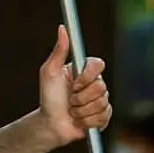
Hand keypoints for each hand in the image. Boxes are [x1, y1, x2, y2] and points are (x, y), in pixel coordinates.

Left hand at [38, 26, 110, 145]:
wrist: (51, 124)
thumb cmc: (49, 97)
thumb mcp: (50, 72)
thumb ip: (59, 50)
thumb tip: (62, 28)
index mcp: (84, 70)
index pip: (98, 65)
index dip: (88, 76)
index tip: (75, 84)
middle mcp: (95, 83)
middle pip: (101, 87)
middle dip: (81, 98)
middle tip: (70, 100)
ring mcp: (101, 100)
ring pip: (101, 104)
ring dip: (81, 111)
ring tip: (72, 111)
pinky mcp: (104, 116)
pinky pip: (102, 117)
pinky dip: (86, 121)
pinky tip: (79, 120)